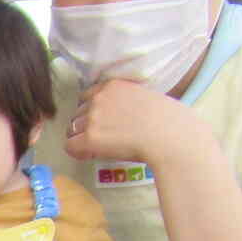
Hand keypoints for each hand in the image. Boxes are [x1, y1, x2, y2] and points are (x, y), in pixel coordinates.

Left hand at [62, 78, 211, 168]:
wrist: (171, 136)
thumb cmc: (168, 120)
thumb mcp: (144, 97)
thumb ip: (124, 100)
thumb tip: (117, 114)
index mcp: (112, 85)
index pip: (87, 97)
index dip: (92, 111)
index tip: (103, 122)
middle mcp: (99, 98)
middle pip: (78, 114)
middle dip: (86, 126)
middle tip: (104, 138)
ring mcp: (92, 118)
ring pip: (72, 130)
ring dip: (82, 139)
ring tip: (101, 147)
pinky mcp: (90, 138)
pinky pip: (70, 147)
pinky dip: (79, 153)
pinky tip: (93, 155)